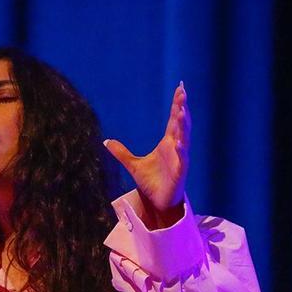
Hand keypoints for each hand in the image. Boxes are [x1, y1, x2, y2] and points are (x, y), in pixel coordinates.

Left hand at [104, 82, 190, 228]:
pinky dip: (181, 150)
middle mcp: (176, 147)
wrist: (158, 202)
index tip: (179, 88)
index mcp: (167, 143)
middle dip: (182, 108)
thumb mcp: (132, 165)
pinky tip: (180, 143)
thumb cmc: (150, 183)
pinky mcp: (181, 171)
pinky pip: (182, 159)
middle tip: (182, 92)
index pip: (173, 119)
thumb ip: (121, 152)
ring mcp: (180, 158)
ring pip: (184, 138)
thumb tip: (106, 141)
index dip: (176, 104)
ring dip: (183, 125)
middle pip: (181, 123)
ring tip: (182, 111)